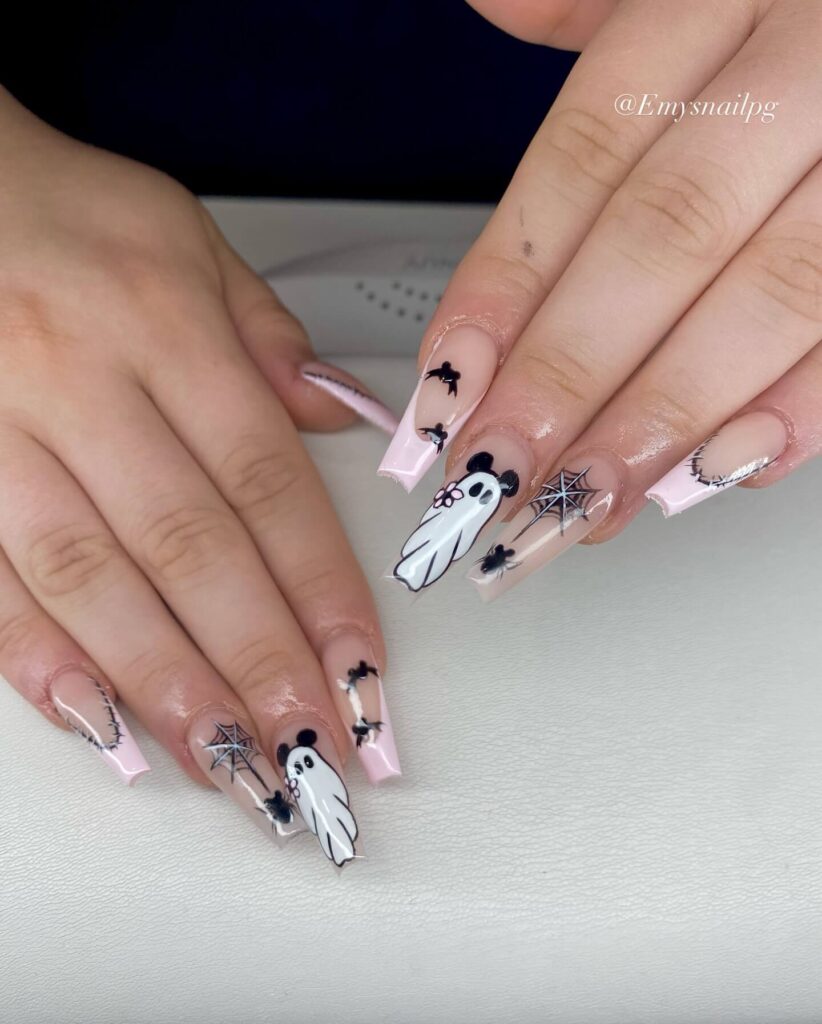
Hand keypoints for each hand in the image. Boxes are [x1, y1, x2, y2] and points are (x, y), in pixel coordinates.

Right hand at [0, 89, 399, 866]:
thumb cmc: (66, 214)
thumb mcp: (188, 240)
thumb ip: (265, 339)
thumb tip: (339, 420)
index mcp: (162, 324)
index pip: (264, 480)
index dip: (317, 584)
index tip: (360, 668)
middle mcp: (80, 383)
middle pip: (187, 546)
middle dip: (256, 661)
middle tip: (312, 749)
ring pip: (90, 578)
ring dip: (165, 683)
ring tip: (229, 764)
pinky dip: (39, 655)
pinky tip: (97, 722)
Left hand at [381, 0, 820, 597]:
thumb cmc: (788, 14)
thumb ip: (590, 3)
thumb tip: (492, 5)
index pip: (586, 157)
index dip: (508, 284)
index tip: (448, 390)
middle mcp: (802, 69)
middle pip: (664, 238)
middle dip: (571, 373)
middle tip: (500, 474)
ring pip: (767, 295)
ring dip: (667, 414)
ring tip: (586, 499)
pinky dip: (800, 405)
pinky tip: (721, 470)